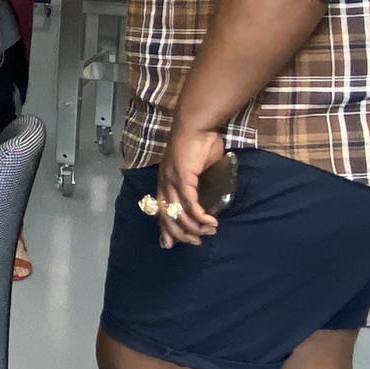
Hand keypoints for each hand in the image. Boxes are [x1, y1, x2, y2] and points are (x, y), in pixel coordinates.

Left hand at [154, 126, 225, 248]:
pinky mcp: (183, 178)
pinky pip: (190, 204)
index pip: (159, 210)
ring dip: (194, 227)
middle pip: (166, 216)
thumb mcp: (196, 167)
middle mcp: (164, 183)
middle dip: (181, 234)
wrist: (196, 125)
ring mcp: (172, 181)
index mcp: (164, 180)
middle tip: (197, 241)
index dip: (165, 228)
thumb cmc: (199, 142)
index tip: (171, 244)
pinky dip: (199, 216)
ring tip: (209, 231)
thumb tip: (208, 193)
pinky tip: (210, 222)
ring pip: (178, 214)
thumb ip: (198, 182)